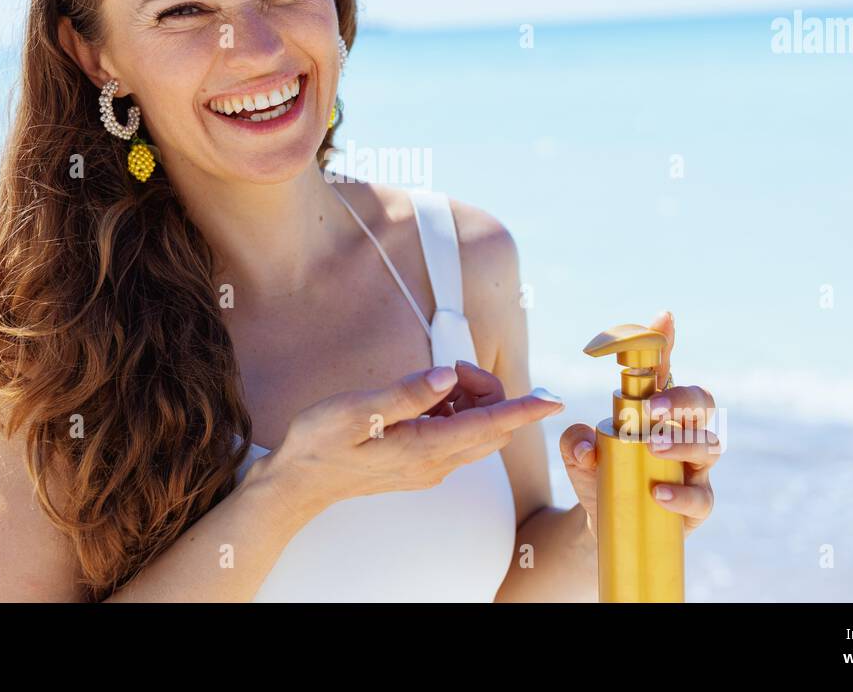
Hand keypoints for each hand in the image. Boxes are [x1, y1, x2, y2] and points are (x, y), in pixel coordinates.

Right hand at [268, 362, 565, 512]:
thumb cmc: (320, 444)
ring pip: (476, 431)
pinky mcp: (421, 464)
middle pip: (492, 426)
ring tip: (429, 382)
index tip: (553, 398)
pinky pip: (456, 436)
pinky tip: (421, 399)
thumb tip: (447, 376)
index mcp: (425, 448)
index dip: (525, 409)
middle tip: (449, 369)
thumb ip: (408, 392)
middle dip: (487, 391)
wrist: (299, 482)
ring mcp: (430, 467)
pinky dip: (452, 411)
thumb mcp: (358, 409)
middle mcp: (436, 463)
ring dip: (468, 400)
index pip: (490, 424)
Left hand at [561, 310, 718, 538]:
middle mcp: (682, 433)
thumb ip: (574, 442)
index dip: (667, 343)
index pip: (665, 372)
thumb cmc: (599, 476)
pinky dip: (682, 494)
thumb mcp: (577, 456)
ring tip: (653, 446)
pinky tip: (659, 493)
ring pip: (710, 445)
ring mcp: (694, 468)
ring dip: (683, 442)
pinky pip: (702, 497)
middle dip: (683, 398)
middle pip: (702, 402)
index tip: (663, 317)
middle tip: (654, 408)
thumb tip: (588, 447)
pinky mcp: (696, 504)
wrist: (603, 523)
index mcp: (656, 412)